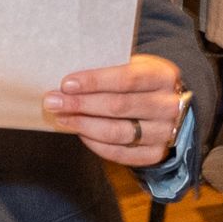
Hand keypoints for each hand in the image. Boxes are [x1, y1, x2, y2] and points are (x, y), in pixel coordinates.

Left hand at [46, 53, 188, 168]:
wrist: (168, 107)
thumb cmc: (142, 83)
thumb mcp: (136, 67)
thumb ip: (110, 70)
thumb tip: (68, 82)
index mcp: (165, 76)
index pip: (127, 79)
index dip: (95, 82)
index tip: (66, 84)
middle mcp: (169, 106)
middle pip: (119, 106)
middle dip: (81, 105)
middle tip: (53, 102)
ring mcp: (165, 132)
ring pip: (117, 132)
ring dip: (83, 125)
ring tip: (61, 118)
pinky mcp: (155, 154)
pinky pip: (120, 153)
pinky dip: (95, 144)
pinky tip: (79, 133)